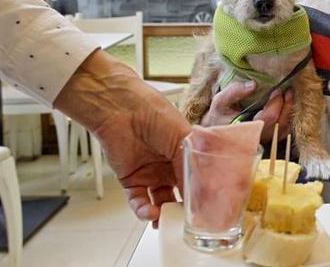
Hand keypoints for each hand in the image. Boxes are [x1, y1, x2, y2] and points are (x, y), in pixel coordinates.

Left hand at [54, 50, 190, 222]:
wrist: (121, 109)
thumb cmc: (154, 113)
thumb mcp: (183, 139)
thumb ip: (191, 167)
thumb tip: (200, 192)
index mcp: (186, 154)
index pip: (197, 180)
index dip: (202, 195)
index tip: (207, 209)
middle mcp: (169, 166)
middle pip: (181, 195)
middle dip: (184, 210)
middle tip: (189, 220)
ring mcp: (151, 174)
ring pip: (161, 202)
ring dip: (164, 214)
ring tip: (169, 220)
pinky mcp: (132, 181)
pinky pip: (139, 201)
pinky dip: (144, 210)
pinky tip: (150, 212)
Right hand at [200, 80, 292, 142]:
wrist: (217, 130)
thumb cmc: (219, 116)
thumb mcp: (220, 102)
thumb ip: (234, 92)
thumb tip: (254, 84)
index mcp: (246, 129)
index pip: (268, 118)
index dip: (275, 104)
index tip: (277, 90)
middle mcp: (257, 138)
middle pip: (280, 124)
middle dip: (286, 106)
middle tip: (287, 91)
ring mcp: (264, 140)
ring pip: (283, 129)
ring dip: (289, 112)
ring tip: (289, 95)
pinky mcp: (268, 140)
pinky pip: (283, 131)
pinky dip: (288, 118)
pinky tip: (286, 106)